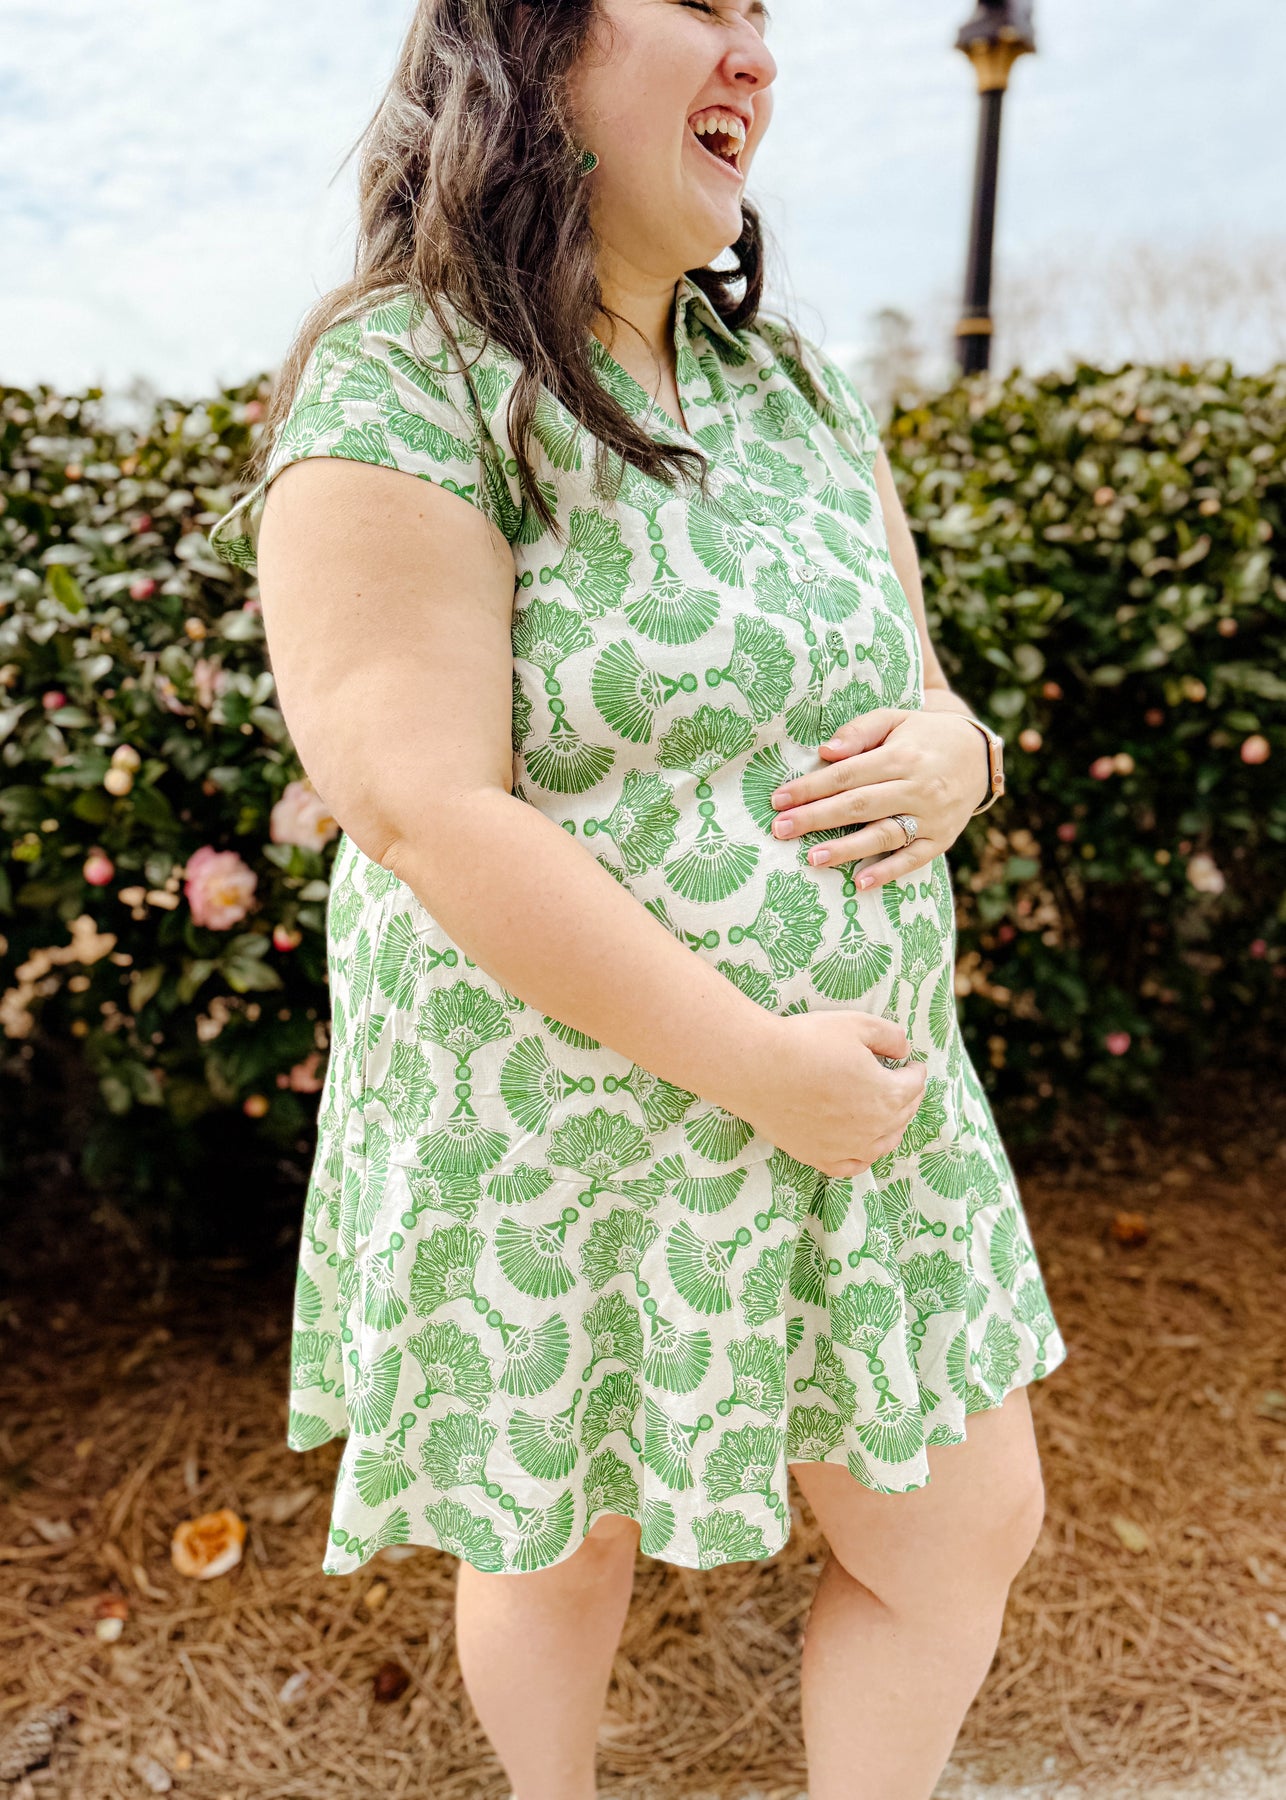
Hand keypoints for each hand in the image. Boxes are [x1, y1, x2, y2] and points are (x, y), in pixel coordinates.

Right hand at [741, 1012, 928, 1178]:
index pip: (914, 1084)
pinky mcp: (819, 1157)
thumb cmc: (806, 1042)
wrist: (757, 1068)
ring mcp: (846, 1147)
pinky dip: (864, 1156)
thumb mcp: (857, 1024)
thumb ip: (891, 1036)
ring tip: (890, 1115)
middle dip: (908, 1097)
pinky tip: (863, 1147)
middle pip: (903, 1114)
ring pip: (883, 1144)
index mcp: (887, 1094)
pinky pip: (852, 1166)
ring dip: (893, 1127)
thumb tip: (904, 1050)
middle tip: (904, 1085)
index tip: (912, 1064)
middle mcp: (873, 1127)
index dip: (915, 1070)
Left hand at [767, 705, 990, 889]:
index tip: (778, 799)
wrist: (979, 755)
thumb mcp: (895, 719)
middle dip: (816, 818)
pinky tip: (860, 883)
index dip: (811, 788)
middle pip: (859, 805)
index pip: (847, 774)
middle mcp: (918, 787)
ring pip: (884, 835)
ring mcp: (932, 817)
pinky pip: (913, 859)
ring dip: (847, 849)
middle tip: (780, 829)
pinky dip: (888, 872)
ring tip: (812, 858)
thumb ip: (860, 731)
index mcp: (902, 756)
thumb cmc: (923, 735)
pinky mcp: (942, 839)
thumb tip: (825, 751)